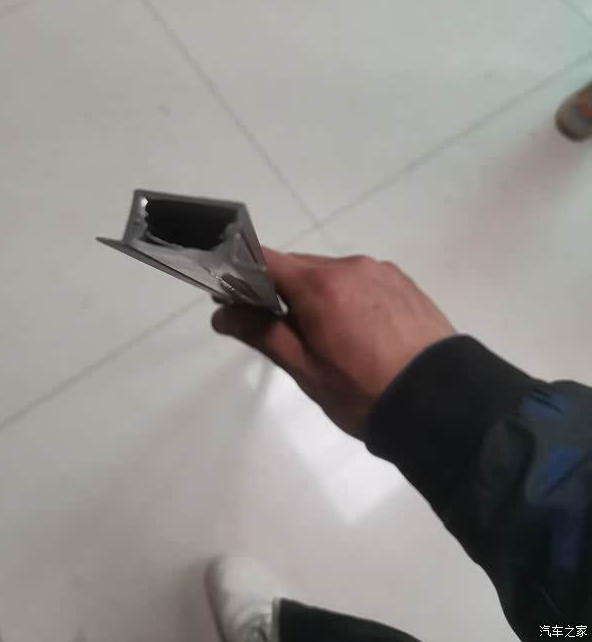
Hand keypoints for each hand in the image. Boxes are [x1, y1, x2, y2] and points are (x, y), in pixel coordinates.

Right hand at [212, 249, 454, 437]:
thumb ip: (262, 334)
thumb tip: (221, 314)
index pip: (266, 260)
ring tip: (324, 339)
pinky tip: (357, 333)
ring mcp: (381, 271)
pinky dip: (348, 298)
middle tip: (276, 330)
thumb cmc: (364, 391)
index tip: (229, 296)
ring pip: (332, 274)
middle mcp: (350, 265)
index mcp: (320, 284)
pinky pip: (362, 282)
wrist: (444, 404)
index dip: (242, 273)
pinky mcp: (404, 283)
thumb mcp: (306, 370)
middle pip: (300, 268)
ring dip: (317, 296)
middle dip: (281, 291)